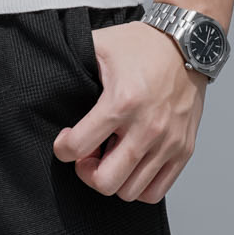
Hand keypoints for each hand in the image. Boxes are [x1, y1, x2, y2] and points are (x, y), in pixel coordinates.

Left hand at [53, 19, 207, 202]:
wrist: (187, 42)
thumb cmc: (142, 45)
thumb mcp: (99, 45)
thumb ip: (72, 64)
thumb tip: (45, 78)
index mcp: (122, 101)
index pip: (77, 147)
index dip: (63, 148)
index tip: (65, 140)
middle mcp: (147, 127)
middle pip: (105, 182)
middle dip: (86, 172)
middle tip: (87, 155)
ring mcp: (168, 142)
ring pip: (130, 192)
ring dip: (113, 179)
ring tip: (110, 157)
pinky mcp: (184, 150)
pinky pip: (156, 191)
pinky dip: (139, 185)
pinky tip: (131, 164)